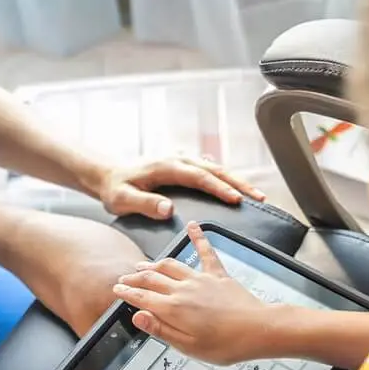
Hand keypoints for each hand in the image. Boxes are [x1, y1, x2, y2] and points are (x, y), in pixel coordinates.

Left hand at [96, 155, 266, 219]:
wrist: (109, 175)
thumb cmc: (116, 189)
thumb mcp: (123, 199)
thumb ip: (145, 204)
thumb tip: (169, 209)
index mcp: (168, 166)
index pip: (200, 177)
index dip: (219, 188)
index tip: (236, 199)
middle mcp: (179, 159)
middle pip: (216, 170)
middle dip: (240, 183)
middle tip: (260, 197)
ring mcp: (183, 160)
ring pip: (217, 169)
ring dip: (237, 181)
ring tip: (257, 196)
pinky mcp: (184, 165)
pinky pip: (210, 171)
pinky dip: (227, 179)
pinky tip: (238, 189)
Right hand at [113, 221, 275, 364]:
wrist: (257, 329)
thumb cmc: (225, 344)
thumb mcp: (188, 346)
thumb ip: (161, 329)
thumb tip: (137, 316)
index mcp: (174, 309)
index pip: (142, 297)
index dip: (128, 292)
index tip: (117, 289)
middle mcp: (183, 290)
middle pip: (152, 278)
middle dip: (135, 277)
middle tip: (124, 277)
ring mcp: (201, 279)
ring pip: (171, 265)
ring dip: (154, 263)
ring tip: (144, 264)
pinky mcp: (218, 275)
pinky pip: (206, 252)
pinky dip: (198, 237)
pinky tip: (192, 226)